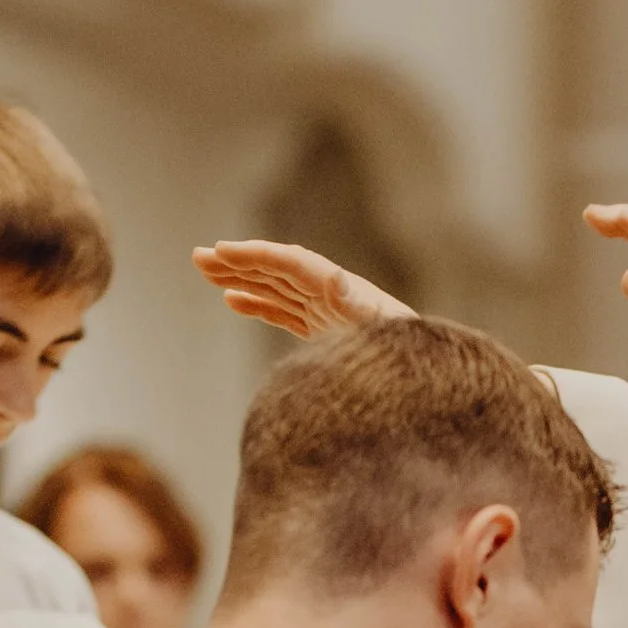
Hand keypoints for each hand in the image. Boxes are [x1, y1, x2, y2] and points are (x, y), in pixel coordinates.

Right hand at [191, 237, 413, 338]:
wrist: (428, 375)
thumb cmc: (408, 355)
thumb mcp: (386, 331)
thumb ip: (360, 306)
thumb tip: (335, 281)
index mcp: (343, 290)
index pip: (291, 264)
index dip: (257, 256)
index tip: (222, 251)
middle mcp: (332, 295)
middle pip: (278, 270)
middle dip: (239, 262)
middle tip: (199, 257)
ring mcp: (326, 312)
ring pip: (275, 288)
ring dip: (241, 278)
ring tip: (205, 271)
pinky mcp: (324, 331)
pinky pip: (283, 312)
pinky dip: (256, 304)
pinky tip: (232, 300)